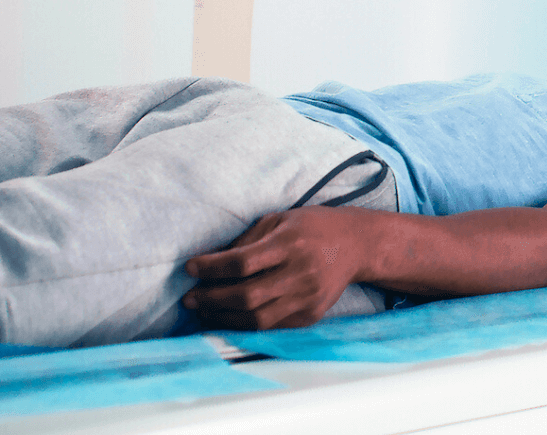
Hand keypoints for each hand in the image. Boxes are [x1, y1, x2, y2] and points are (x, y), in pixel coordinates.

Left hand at [181, 206, 369, 329]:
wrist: (356, 244)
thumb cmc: (312, 227)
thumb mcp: (278, 220)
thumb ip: (247, 241)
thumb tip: (211, 263)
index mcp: (289, 243)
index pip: (241, 262)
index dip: (211, 268)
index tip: (190, 268)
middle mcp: (300, 273)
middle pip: (247, 295)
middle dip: (212, 299)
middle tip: (191, 298)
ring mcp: (308, 298)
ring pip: (258, 319)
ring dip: (224, 319)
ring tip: (205, 312)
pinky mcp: (311, 314)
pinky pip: (273, 326)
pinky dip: (246, 326)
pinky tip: (229, 319)